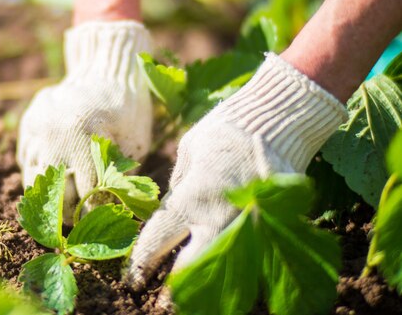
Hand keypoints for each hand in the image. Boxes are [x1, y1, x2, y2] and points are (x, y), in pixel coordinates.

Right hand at [17, 21, 152, 220]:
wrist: (105, 68)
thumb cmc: (129, 108)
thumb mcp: (135, 143)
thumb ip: (121, 177)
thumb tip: (108, 211)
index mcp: (84, 140)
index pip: (85, 194)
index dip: (93, 213)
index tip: (98, 220)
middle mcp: (54, 136)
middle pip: (53, 192)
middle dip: (66, 212)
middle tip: (78, 219)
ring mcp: (37, 129)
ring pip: (33, 179)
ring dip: (48, 195)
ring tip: (63, 204)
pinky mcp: (28, 124)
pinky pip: (26, 160)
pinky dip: (37, 174)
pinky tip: (53, 179)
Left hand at [126, 53, 346, 289]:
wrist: (280, 119)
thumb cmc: (226, 127)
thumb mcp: (190, 149)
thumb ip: (179, 183)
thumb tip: (173, 204)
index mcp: (191, 198)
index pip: (158, 241)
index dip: (141, 263)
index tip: (133, 278)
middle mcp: (219, 219)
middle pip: (192, 269)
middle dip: (177, 287)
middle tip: (165, 300)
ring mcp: (251, 226)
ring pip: (227, 270)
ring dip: (211, 284)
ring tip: (199, 295)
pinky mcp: (276, 225)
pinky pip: (256, 254)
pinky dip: (244, 265)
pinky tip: (236, 272)